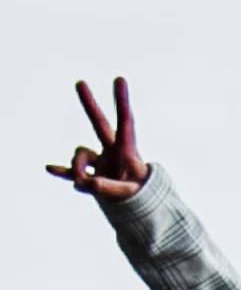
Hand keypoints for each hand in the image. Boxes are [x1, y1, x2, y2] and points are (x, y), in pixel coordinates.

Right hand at [45, 77, 145, 198]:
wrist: (141, 211)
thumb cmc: (142, 200)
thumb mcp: (129, 194)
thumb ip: (108, 188)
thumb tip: (85, 182)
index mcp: (127, 151)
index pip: (125, 122)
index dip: (121, 101)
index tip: (119, 79)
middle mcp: (112, 152)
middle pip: (99, 124)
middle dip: (90, 104)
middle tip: (80, 82)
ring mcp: (101, 162)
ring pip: (79, 155)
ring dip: (77, 169)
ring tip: (85, 185)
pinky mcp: (90, 175)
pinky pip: (71, 171)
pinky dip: (63, 171)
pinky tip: (49, 168)